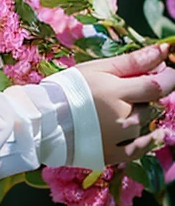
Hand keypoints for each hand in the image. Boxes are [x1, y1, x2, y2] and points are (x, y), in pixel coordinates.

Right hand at [74, 43, 174, 165]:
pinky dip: (150, 141)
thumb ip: (132, 62)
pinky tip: (156, 134)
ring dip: (141, 114)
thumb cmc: (68, 87)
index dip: (168, 78)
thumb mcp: (98, 68)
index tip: (169, 70)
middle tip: (129, 89)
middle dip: (145, 95)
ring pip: (144, 123)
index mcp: (118, 93)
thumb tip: (163, 50)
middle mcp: (124, 118)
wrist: (44, 119)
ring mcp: (119, 138)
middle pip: (149, 105)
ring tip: (122, 106)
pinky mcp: (113, 154)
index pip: (156, 86)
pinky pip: (140, 149)